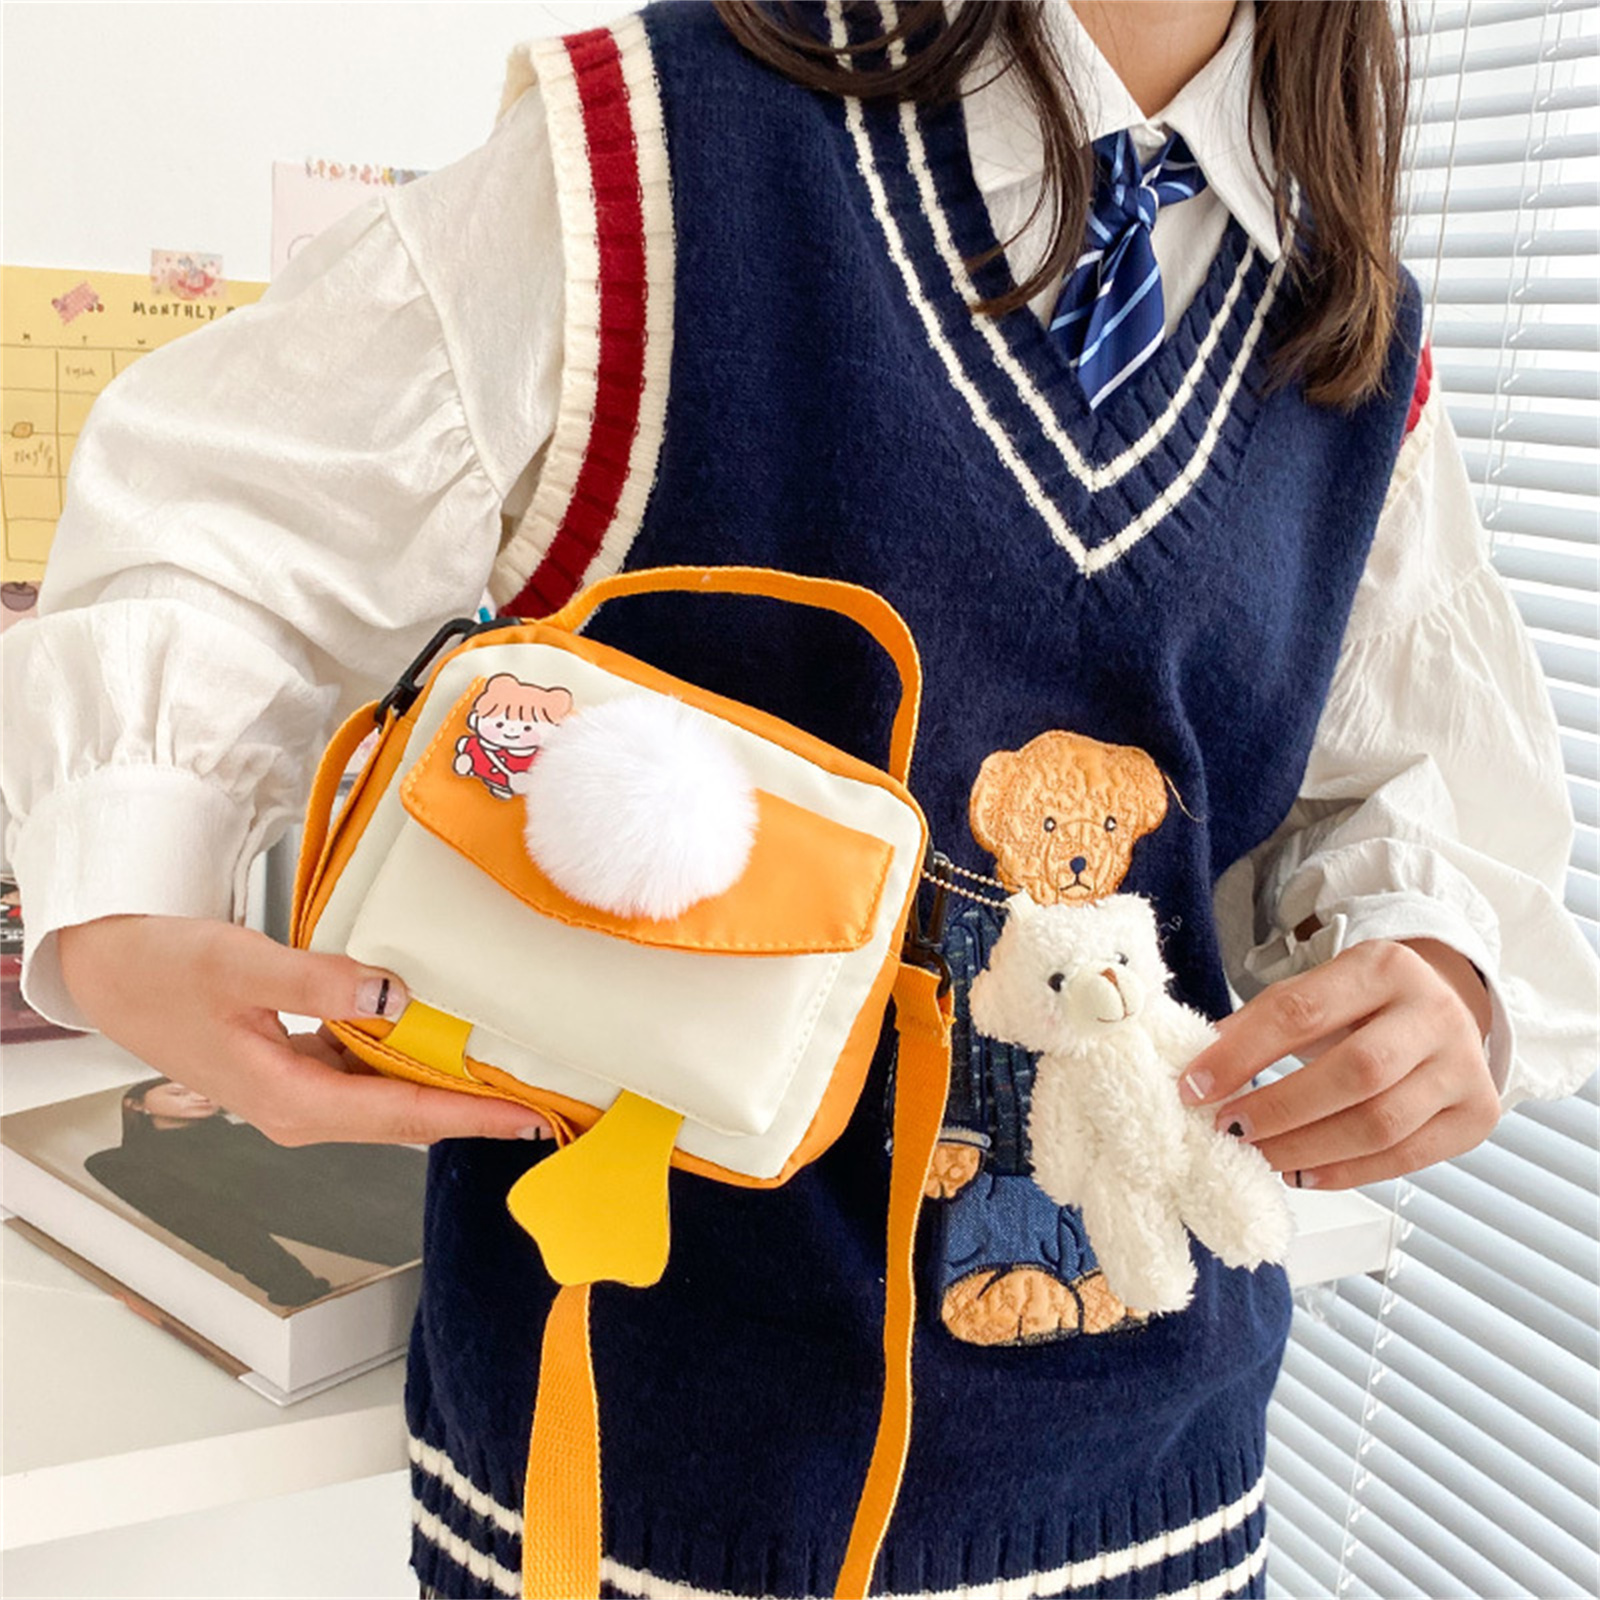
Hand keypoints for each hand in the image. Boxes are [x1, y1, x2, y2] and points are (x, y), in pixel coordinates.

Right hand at [58, 914, 552, 1147]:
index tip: (526, 1119)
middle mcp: (297, 1111)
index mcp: (287, 1100)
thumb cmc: (161, 970)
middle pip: (404, 1119)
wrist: (107, 973)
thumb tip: (391, 995)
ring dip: (443, 1090)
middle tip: (539, 1106)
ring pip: (387, 1101)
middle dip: (471, 1114)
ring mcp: (294, 1095)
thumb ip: (319, 982)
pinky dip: (407, 1065)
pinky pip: (365, 1077)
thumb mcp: (241, 965)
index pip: (400, 1115)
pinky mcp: (292, 1072)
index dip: (469, 1116)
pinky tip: (437, 1042)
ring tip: (507, 1077)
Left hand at [1176, 936, 1500, 1188]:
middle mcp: (1434, 1013)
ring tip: (1258, 1157)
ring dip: (1306, 1150)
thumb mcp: (1314, 992)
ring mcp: (1464, 1067)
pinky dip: (1344, 1173)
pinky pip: (1405, 1158)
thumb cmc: (1361, 1005)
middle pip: (1354, 1073)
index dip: (1242, 1054)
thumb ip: (1261, 1024)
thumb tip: (1199, 1071)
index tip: (1194, 1086)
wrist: (1442, 1009)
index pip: (1302, 1012)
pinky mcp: (1476, 1115)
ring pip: (1380, 1124)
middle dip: (1278, 1109)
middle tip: (1227, 1130)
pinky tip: (1301, 1173)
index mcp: (1383, 967)